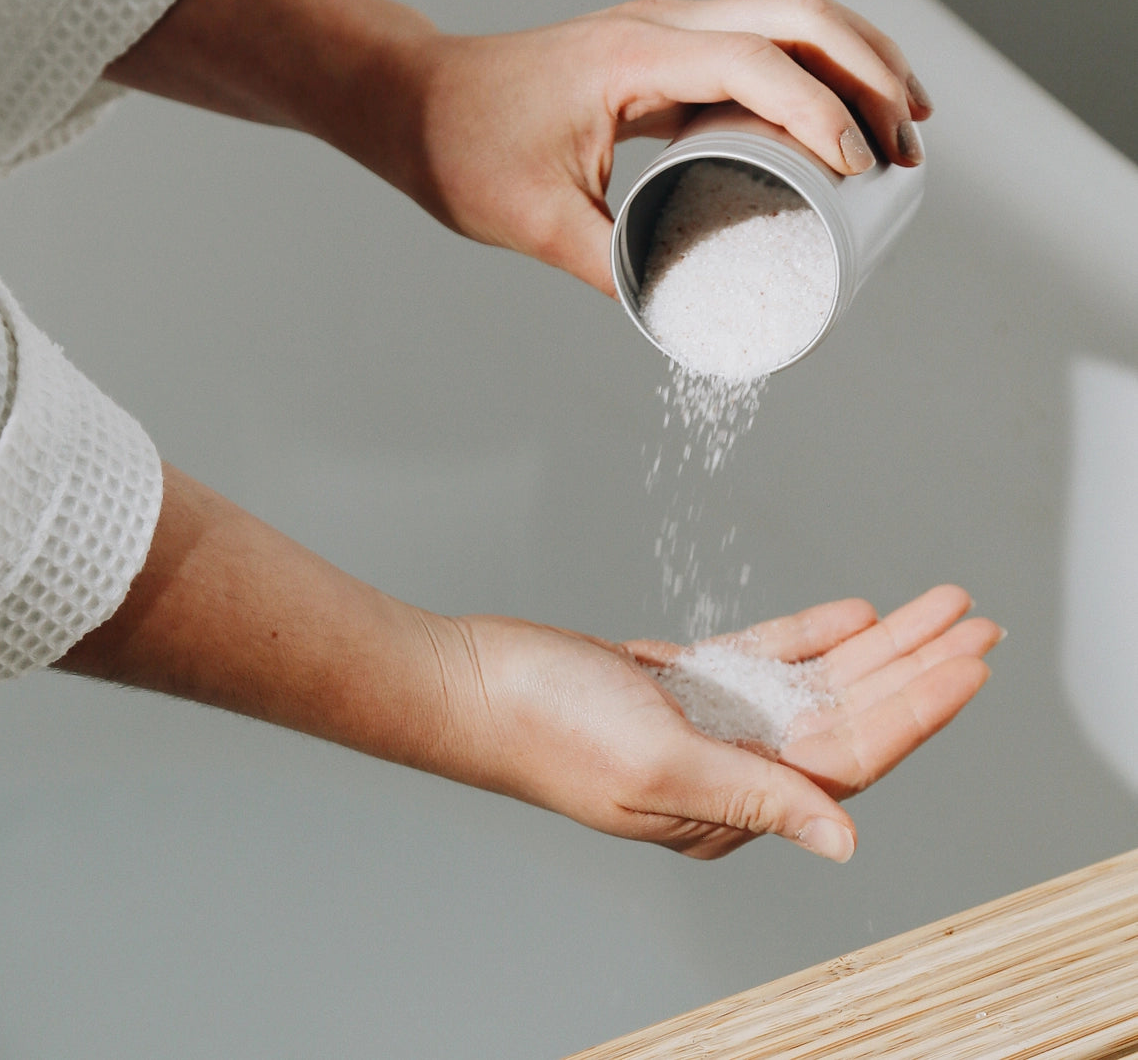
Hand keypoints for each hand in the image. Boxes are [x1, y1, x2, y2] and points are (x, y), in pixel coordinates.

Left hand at [107, 0, 931, 297]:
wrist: (415, 101)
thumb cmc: (463, 153)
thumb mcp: (536, 223)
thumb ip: (610, 272)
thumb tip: (685, 325)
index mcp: (636, 59)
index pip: (762, 65)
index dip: (827, 116)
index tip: (862, 174)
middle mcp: (659, 24)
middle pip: (802, 17)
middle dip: (872, 76)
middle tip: (909, 151)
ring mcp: (662, 26)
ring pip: (789, 10)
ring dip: (856, 55)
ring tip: (901, 123)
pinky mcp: (659, 45)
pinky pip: (759, 31)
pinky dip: (815, 59)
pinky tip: (835, 107)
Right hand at [441, 585, 997, 861]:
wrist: (471, 680)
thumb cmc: (543, 728)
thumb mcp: (656, 764)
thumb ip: (756, 792)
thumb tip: (845, 839)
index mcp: (728, 803)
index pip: (849, 757)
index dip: (916, 707)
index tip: (968, 662)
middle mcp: (729, 768)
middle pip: (847, 715)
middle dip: (916, 668)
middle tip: (975, 622)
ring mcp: (706, 722)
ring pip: (815, 682)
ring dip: (877, 645)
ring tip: (934, 607)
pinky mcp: (681, 682)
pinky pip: (765, 659)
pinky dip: (810, 635)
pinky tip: (853, 614)